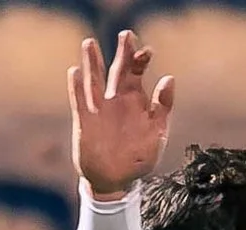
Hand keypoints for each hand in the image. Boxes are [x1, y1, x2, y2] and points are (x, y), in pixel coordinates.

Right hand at [71, 32, 173, 200]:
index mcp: (136, 102)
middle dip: (122, 54)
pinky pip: (79, 101)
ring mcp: (99, 109)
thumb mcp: (157, 133)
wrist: (117, 179)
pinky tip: (75, 72)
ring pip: (94, 81)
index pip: (138, 75)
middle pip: (118, 72)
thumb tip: (170, 78)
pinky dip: (77, 88)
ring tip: (90, 43)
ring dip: (92, 63)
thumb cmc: (138, 156)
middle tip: (126, 34)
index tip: (147, 51)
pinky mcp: (84, 121)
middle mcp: (116, 101)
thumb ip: (163, 107)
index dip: (141, 61)